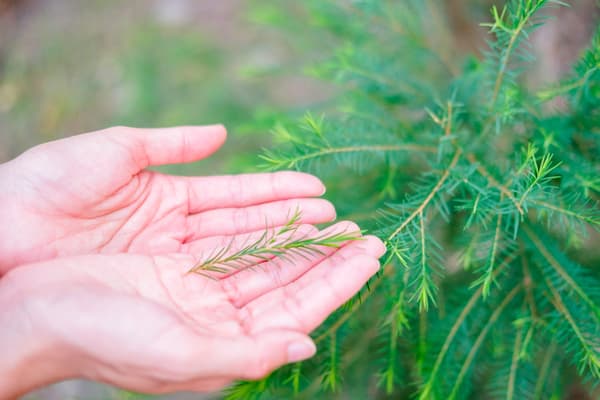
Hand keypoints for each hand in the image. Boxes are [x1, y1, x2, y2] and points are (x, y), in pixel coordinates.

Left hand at [0, 125, 333, 273]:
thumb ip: (172, 143)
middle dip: (301, 230)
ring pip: (245, 260)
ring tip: (337, 249)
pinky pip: (220, 286)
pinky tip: (293, 280)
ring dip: (291, 255)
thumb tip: (224, 133)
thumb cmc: (49, 186)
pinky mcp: (162, 296)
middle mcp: (179, 237)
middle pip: (253, 233)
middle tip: (348, 227)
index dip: (281, 195)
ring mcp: (173, 268)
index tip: (322, 193)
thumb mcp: (115, 152)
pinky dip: (258, 284)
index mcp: (170, 198)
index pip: (241, 198)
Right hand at [0, 223, 384, 397]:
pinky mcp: (175, 257)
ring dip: (301, 238)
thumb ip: (243, 356)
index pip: (297, 310)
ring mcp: (198, 284)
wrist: (30, 311)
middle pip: (288, 280)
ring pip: (265, 256)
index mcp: (222, 342)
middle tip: (369, 235)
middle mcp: (216, 314)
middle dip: (329, 259)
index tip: (372, 258)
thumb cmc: (98, 340)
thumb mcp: (174, 357)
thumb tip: (304, 348)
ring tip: (337, 218)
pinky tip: (286, 212)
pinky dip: (261, 223)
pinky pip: (232, 234)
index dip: (337, 284)